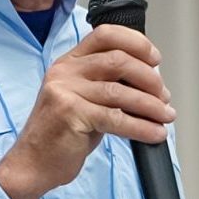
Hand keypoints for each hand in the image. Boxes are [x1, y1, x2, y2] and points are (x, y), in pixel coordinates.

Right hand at [0, 24, 172, 198]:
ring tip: (165, 116)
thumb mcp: (83, 101)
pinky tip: (154, 133)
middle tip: (163, 96)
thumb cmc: (61, 135)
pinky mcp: (71, 114)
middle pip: (118, 60)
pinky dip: (141, 127)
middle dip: (149, 78)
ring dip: (151, 105)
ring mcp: (66, 91)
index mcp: (69, 62)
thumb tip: (149, 83)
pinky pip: (116, 118)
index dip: (136, 43)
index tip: (155, 59)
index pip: (105, 35)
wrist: (32, 163)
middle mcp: (65, 71)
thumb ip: (108, 86)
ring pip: (120, 91)